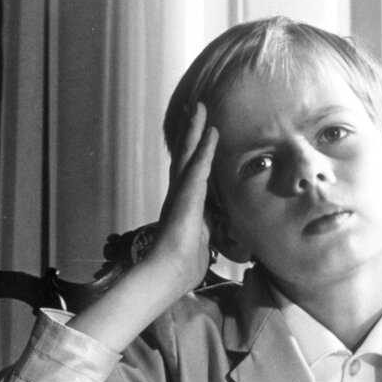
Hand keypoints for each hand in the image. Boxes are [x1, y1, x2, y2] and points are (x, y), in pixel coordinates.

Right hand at [153, 103, 218, 291]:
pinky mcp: (186, 196)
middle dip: (191, 133)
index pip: (191, 174)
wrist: (168, 273)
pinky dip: (205, 149)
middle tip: (196, 109)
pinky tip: (212, 132)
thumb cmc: (183, 266)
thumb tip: (213, 237)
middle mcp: (179, 195)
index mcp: (183, 206)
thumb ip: (205, 234)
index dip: (195, 154)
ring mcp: (181, 193)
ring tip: (199, 109)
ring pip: (188, 155)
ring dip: (195, 131)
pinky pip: (198, 167)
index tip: (201, 135)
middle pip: (185, 156)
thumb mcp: (201, 245)